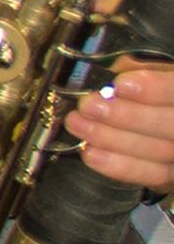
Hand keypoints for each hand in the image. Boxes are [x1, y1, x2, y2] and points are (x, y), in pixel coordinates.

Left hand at [68, 59, 173, 191]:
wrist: (160, 120)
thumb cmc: (154, 91)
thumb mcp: (152, 69)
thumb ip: (138, 69)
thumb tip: (113, 72)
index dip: (155, 89)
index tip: (121, 85)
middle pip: (171, 125)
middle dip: (126, 116)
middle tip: (88, 106)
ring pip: (159, 151)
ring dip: (112, 139)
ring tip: (78, 125)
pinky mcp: (172, 174)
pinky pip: (152, 174)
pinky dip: (119, 165)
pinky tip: (90, 152)